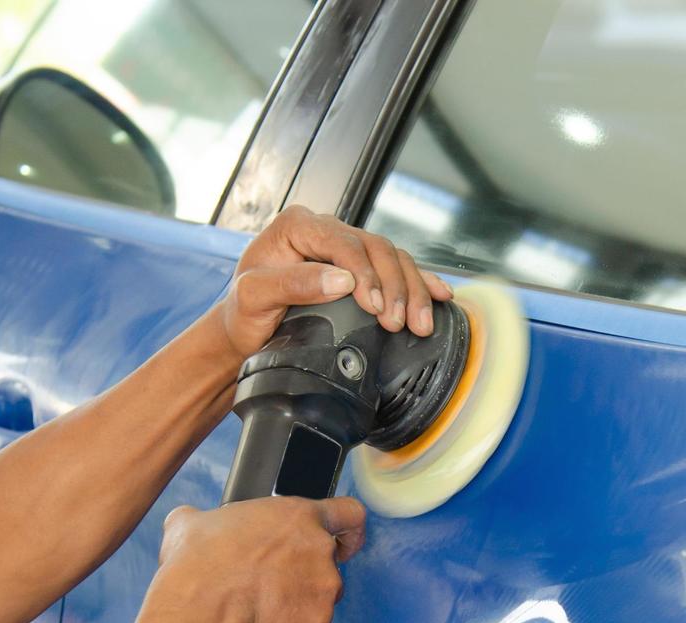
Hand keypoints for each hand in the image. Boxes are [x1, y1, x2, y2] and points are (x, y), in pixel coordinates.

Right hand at [152, 496, 366, 622]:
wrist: (200, 606)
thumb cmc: (199, 562)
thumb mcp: (192, 523)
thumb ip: (206, 520)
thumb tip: (191, 524)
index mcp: (298, 517)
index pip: (349, 514)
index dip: (349, 530)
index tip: (344, 543)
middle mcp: (320, 551)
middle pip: (329, 566)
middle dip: (305, 579)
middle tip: (273, 587)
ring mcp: (323, 590)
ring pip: (320, 603)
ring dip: (298, 611)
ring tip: (261, 620)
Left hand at [218, 205, 453, 357]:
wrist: (247, 332)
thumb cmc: (244, 313)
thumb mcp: (254, 297)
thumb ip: (292, 284)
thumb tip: (341, 281)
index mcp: (297, 226)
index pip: (343, 242)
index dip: (366, 273)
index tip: (375, 306)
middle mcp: (325, 229)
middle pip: (377, 248)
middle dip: (396, 287)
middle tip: (399, 323)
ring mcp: (346, 247)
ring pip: (394, 258)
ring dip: (413, 291)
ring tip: (419, 324)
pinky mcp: (361, 267)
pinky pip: (399, 268)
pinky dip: (421, 283)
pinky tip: (441, 295)